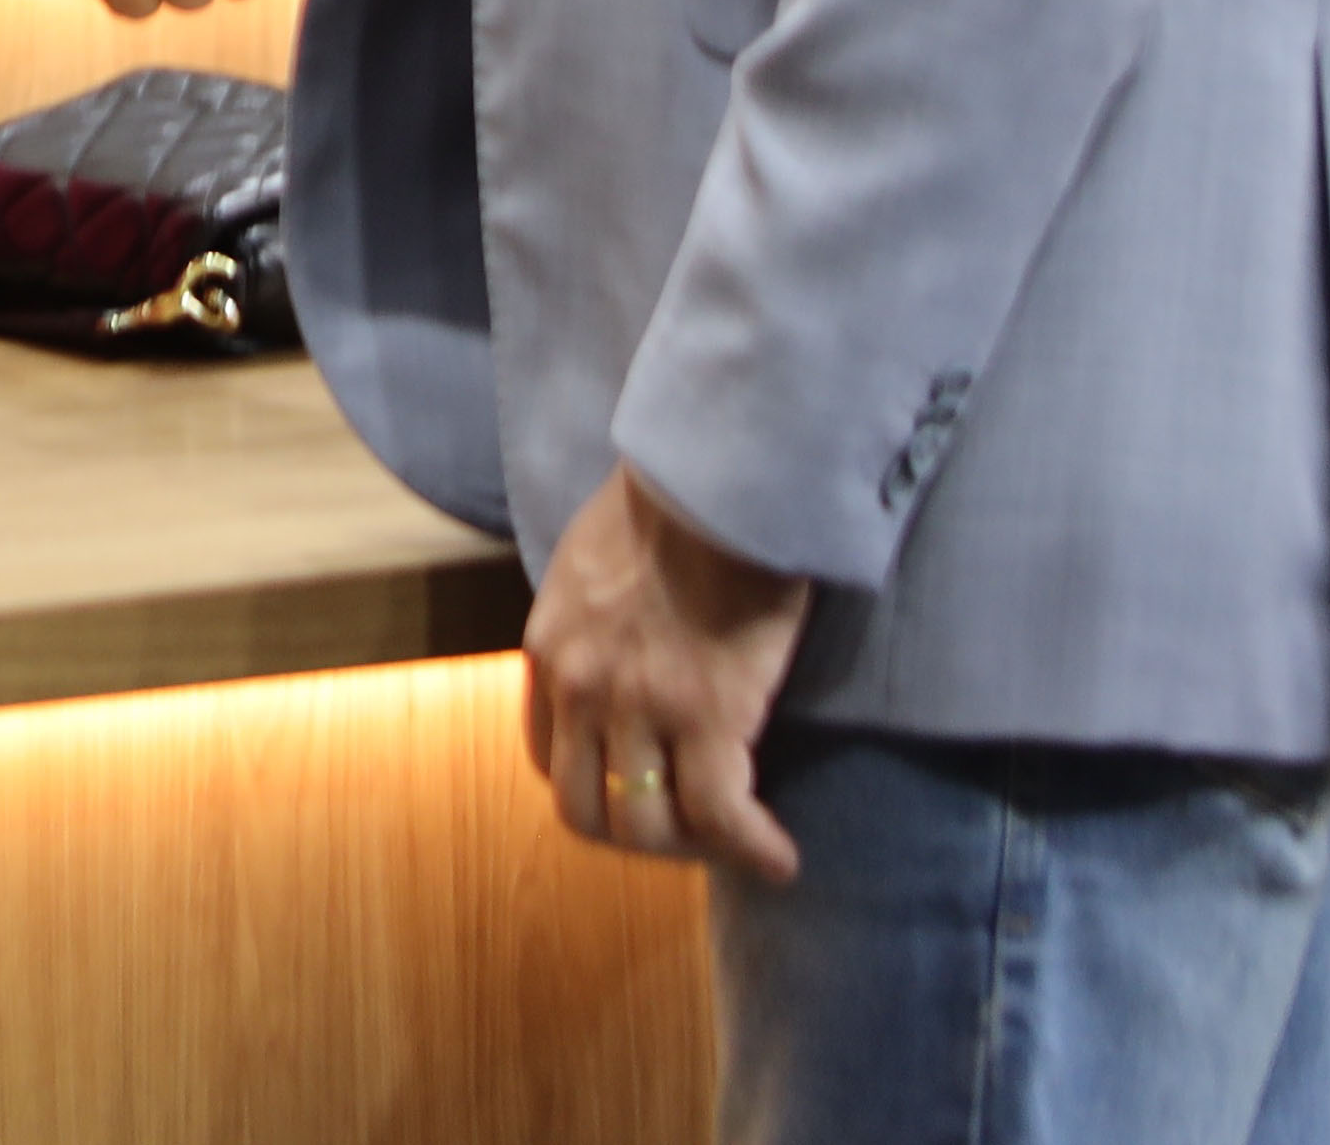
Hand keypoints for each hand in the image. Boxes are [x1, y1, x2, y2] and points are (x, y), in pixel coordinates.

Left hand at [522, 462, 815, 882]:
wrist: (719, 473)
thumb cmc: (675, 502)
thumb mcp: (593, 562)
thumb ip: (592, 622)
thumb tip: (621, 652)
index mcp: (550, 649)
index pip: (548, 761)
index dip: (597, 792)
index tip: (645, 794)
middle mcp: (580, 686)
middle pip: (586, 811)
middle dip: (640, 836)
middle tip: (694, 832)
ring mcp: (638, 705)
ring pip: (646, 826)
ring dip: (693, 849)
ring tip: (739, 842)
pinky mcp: (706, 713)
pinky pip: (721, 815)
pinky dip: (752, 849)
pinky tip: (780, 857)